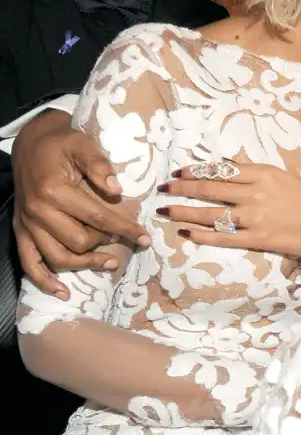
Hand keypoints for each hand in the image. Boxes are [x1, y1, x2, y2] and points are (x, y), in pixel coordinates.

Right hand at [12, 110, 149, 298]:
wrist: (30, 142)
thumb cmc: (61, 143)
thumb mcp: (82, 144)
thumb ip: (99, 165)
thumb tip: (116, 190)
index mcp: (54, 191)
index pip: (98, 218)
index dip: (125, 229)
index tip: (145, 238)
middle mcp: (38, 212)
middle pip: (78, 241)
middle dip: (106, 243)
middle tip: (126, 239)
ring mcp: (27, 225)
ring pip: (57, 257)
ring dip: (85, 265)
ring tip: (110, 263)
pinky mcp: (20, 231)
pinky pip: (29, 263)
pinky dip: (44, 281)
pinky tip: (62, 291)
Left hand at [158, 162, 300, 265]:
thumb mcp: (281, 177)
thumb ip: (253, 175)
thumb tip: (223, 170)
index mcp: (263, 173)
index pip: (221, 170)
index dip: (196, 171)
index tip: (179, 171)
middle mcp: (255, 193)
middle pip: (209, 189)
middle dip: (182, 188)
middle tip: (164, 188)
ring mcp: (254, 218)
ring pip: (211, 214)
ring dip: (184, 211)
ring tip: (165, 210)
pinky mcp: (256, 239)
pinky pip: (223, 237)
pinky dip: (202, 234)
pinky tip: (186, 232)